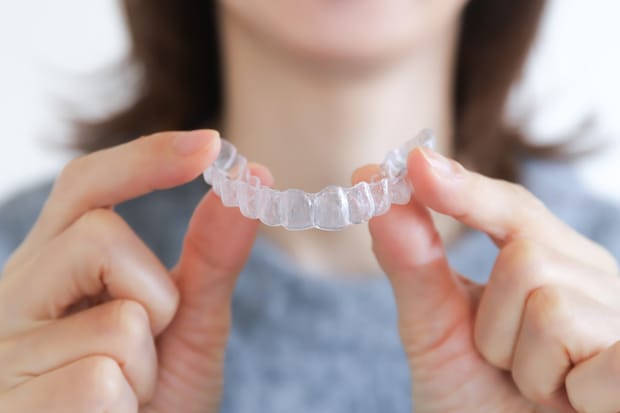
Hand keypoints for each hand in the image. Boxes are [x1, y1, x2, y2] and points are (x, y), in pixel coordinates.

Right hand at [0, 130, 271, 412]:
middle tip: (149, 340)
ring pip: (117, 321)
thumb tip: (253, 177)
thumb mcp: (188, 323)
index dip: (143, 160)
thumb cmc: (156, 396)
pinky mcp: (14, 405)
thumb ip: (212, 256)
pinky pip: (99, 382)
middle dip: (154, 291)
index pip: (84, 188)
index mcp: (56, 270)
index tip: (210, 145)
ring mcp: (8, 354)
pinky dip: (125, 406)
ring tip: (125, 395)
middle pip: (98, 235)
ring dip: (145, 367)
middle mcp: (20, 299)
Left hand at [354, 148, 619, 412]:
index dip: (464, 189)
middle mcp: (593, 280)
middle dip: (491, 322)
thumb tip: (367, 178)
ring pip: (548, 301)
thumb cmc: (475, 400)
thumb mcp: (435, 329)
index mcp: (550, 263)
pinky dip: (558, 387)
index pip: (512, 208)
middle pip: (525, 253)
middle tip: (503, 363)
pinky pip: (579, 345)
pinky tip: (574, 403)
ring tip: (535, 389)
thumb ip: (410, 259)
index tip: (414, 164)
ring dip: (518, 361)